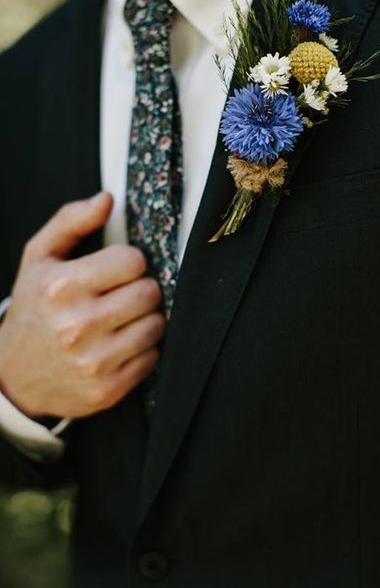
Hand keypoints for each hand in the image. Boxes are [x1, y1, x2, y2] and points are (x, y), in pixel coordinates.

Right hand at [0, 192, 163, 418]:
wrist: (14, 376)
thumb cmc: (34, 308)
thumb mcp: (39, 259)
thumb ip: (71, 221)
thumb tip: (108, 199)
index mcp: (62, 287)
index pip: (133, 261)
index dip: (129, 262)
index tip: (116, 270)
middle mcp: (78, 325)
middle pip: (149, 292)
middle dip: (141, 289)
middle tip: (123, 294)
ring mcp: (95, 361)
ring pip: (156, 325)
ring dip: (145, 319)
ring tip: (122, 319)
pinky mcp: (108, 388)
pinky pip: (153, 357)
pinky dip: (143, 349)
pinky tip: (121, 344)